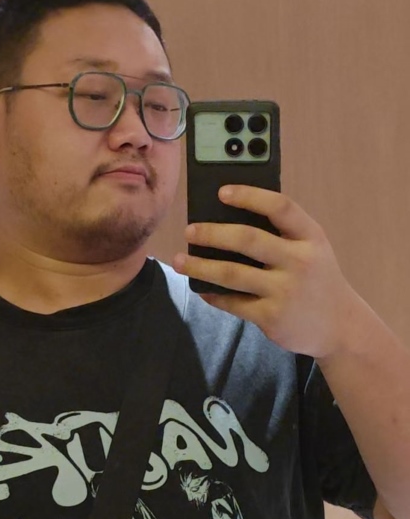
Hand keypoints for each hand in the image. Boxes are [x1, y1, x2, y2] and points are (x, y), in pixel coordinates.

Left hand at [174, 185, 361, 358]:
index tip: (222, 192)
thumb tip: (228, 219)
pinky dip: (213, 295)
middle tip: (190, 231)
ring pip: (232, 274)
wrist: (340, 326)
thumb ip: (283, 234)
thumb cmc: (317, 279)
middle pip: (248, 239)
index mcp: (311, 237)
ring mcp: (285, 291)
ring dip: (200, 266)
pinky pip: (233, 303)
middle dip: (212, 233)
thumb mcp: (312, 250)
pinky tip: (201, 288)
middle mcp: (299, 262)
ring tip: (179, 261)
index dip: (250, 196)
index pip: (280, 207)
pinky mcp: (272, 317)